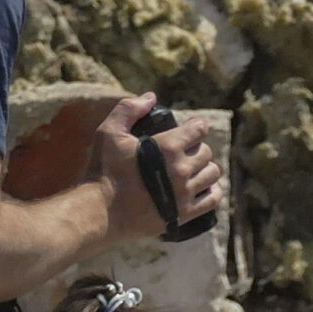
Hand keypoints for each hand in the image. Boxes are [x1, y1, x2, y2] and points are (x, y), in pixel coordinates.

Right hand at [94, 90, 221, 242]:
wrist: (100, 212)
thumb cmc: (103, 170)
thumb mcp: (109, 132)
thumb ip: (128, 109)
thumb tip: (151, 97)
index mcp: (168, 147)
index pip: (199, 129)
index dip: (197, 125)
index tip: (193, 127)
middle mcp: (182, 170)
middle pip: (206, 153)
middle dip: (198, 148)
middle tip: (187, 150)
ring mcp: (185, 193)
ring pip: (213, 174)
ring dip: (206, 168)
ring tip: (194, 168)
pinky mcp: (184, 214)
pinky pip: (213, 200)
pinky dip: (213, 191)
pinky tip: (204, 188)